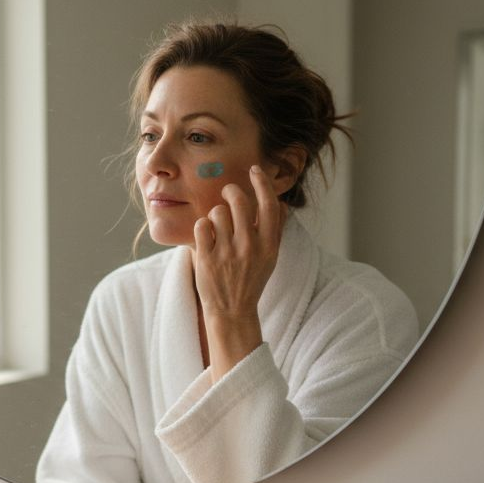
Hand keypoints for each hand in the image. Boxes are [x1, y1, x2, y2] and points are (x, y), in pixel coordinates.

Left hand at [192, 164, 288, 379]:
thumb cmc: (251, 281)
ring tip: (217, 230)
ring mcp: (227, 252)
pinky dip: (202, 228)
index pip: (269, 204)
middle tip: (227, 194)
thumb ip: (275, 230)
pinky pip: (201, 225)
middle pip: (239, 201)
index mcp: (268, 245)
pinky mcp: (206, 258)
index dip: (262, 183)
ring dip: (215, 216)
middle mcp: (250, 246)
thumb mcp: (270, 258)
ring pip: (217, 212)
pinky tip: (206, 238)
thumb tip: (282, 204)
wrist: (232, 312)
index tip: (255, 170)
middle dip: (230, 192)